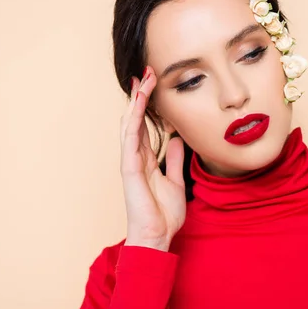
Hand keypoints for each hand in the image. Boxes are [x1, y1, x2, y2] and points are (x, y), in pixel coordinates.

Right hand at [119, 66, 186, 251]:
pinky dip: (133, 119)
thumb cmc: (163, 213)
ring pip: (130, 123)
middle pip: (135, 119)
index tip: (153, 83)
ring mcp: (130, 161)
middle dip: (141, 95)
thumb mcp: (175, 179)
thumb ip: (173, 159)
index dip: (148, 104)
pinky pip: (130, 138)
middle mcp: (134, 156)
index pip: (144, 124)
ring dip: (136, 101)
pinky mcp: (129, 168)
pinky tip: (137, 103)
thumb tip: (178, 139)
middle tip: (147, 72)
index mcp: (144, 158)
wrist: (156, 235)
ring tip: (143, 79)